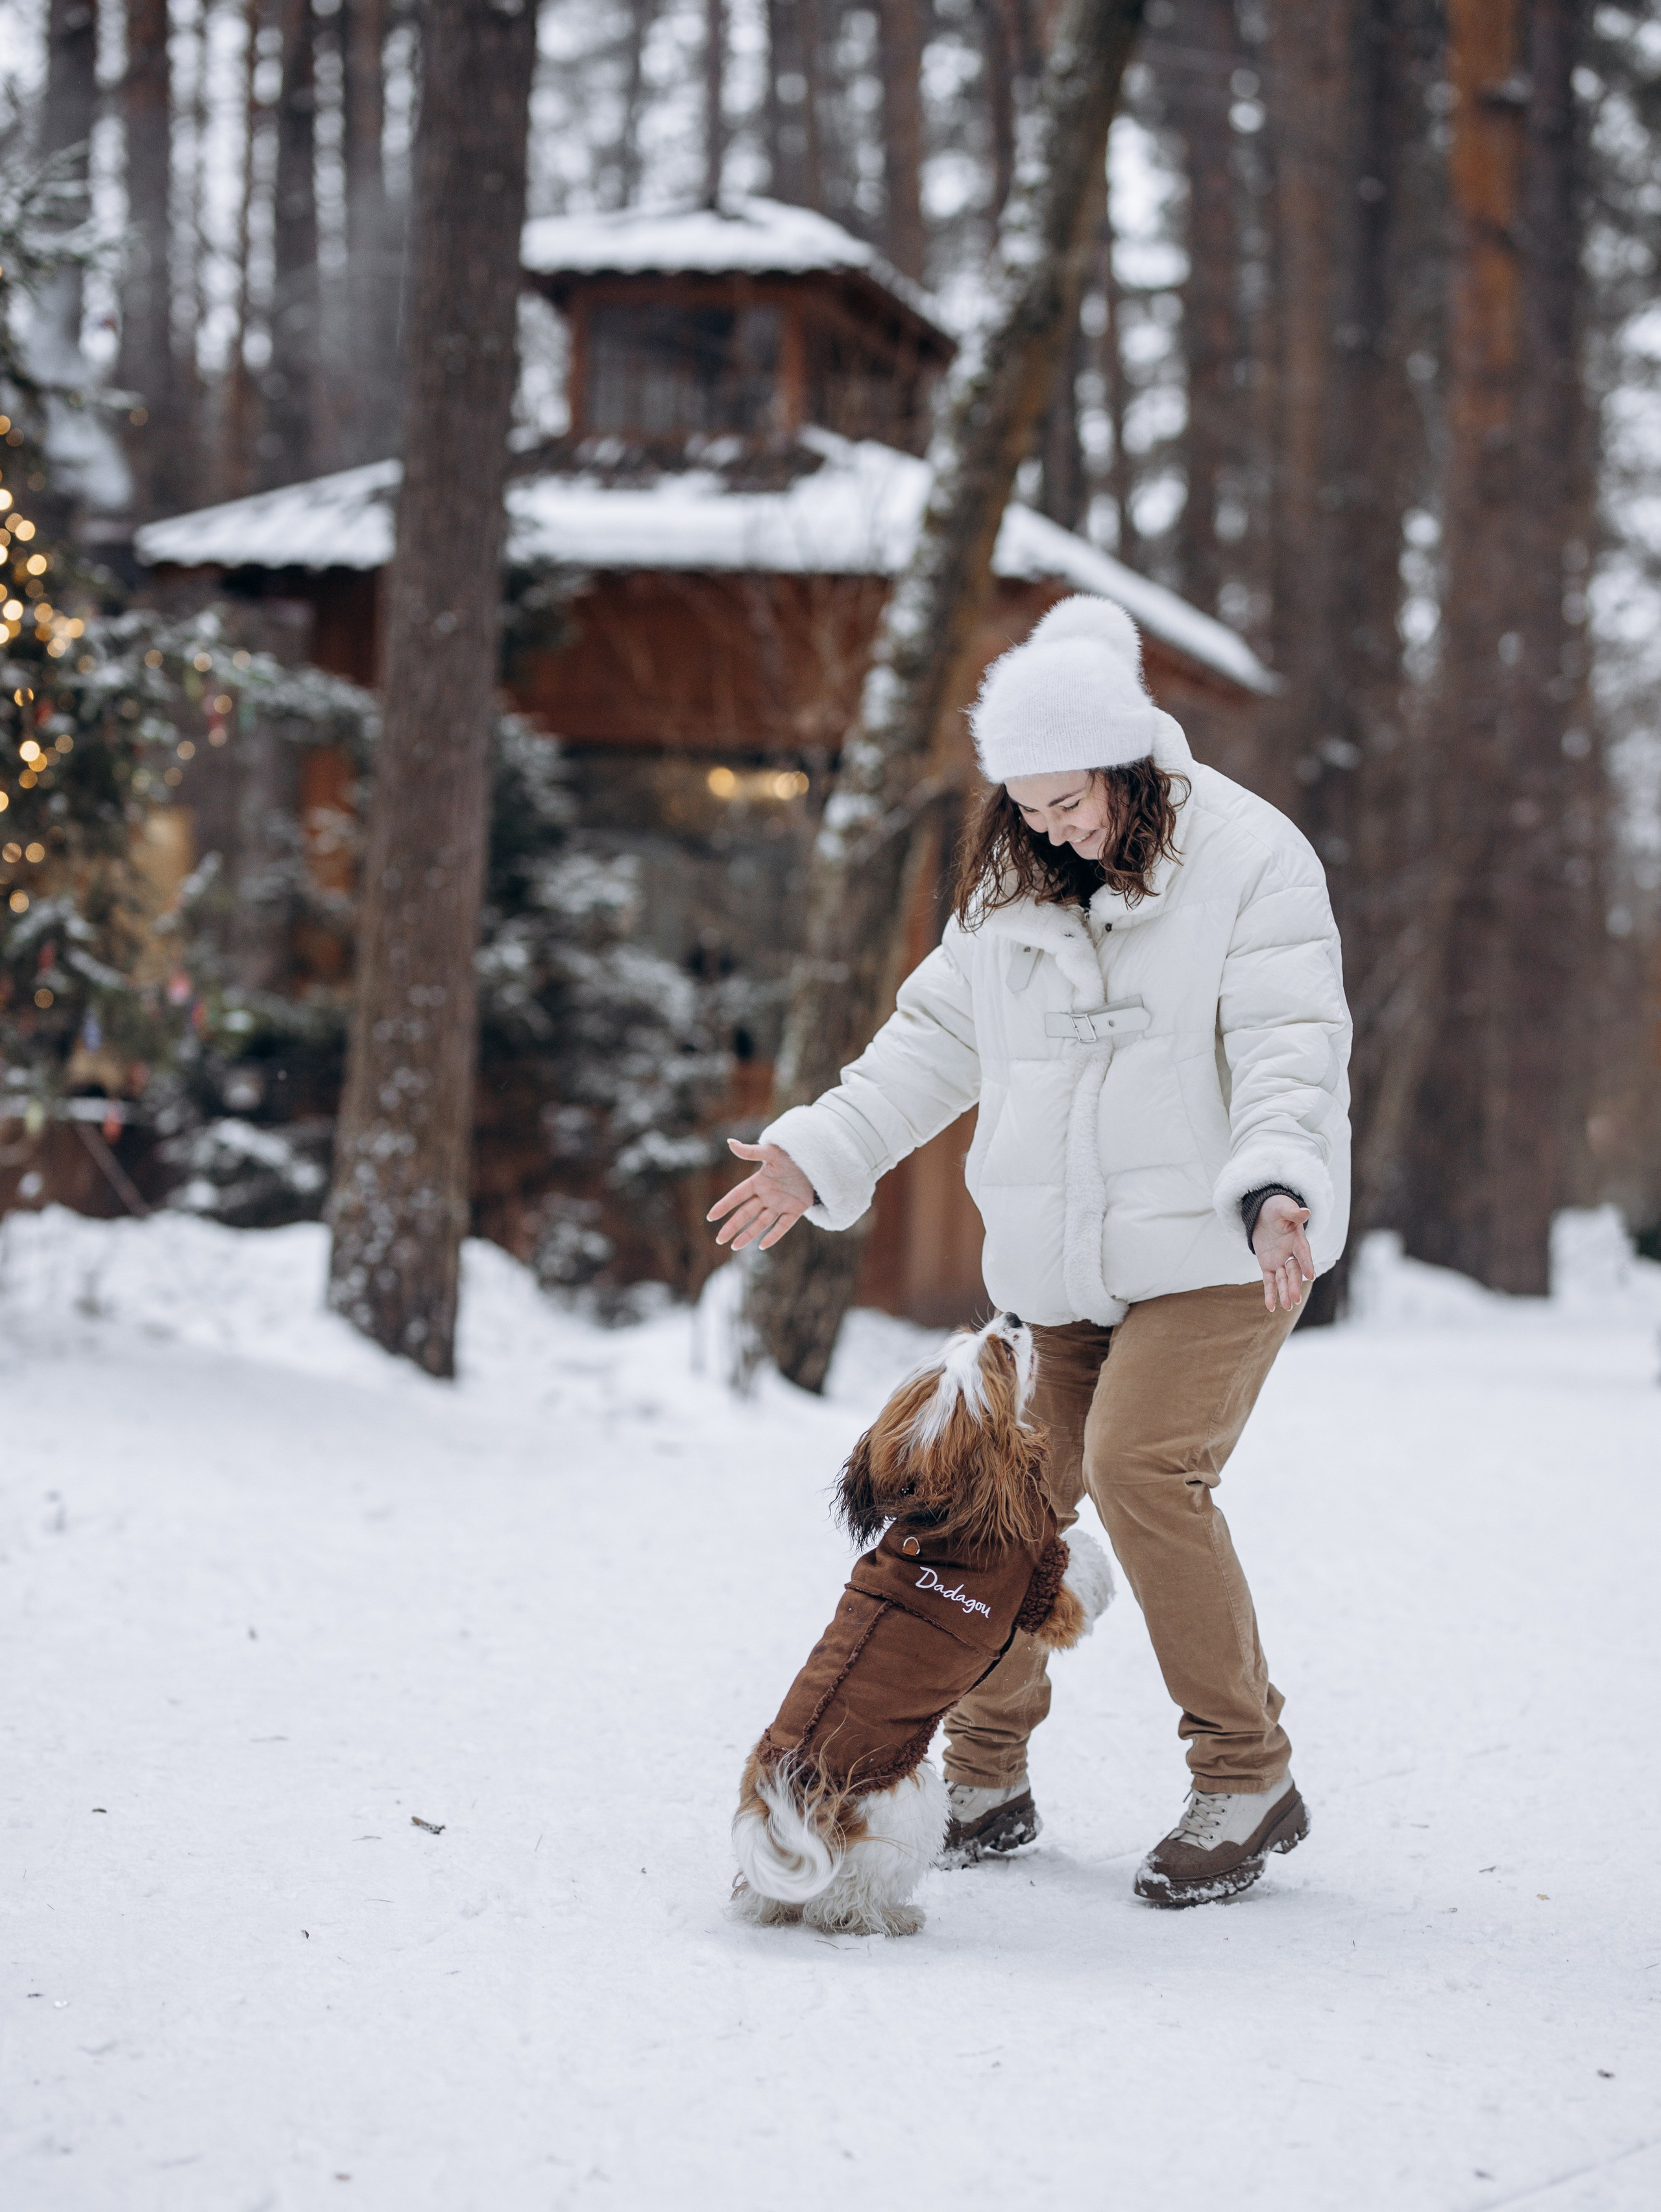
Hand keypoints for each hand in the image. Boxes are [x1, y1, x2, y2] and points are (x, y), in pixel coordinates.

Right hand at [706, 1139, 815, 1251]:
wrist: (816, 1159)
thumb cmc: (791, 1153)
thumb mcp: (771, 1152)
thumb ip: (750, 1152)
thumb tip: (729, 1142)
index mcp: (758, 1182)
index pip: (737, 1196)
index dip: (724, 1206)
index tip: (710, 1217)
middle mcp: (767, 1195)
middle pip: (746, 1213)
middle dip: (732, 1226)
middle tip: (719, 1239)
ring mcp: (780, 1204)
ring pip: (761, 1223)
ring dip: (748, 1234)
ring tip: (734, 1247)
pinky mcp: (795, 1210)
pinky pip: (783, 1226)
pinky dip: (773, 1235)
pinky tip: (762, 1246)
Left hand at [1253, 1194, 1313, 1311]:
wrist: (1264, 1213)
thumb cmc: (1277, 1209)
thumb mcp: (1283, 1207)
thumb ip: (1293, 1212)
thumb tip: (1306, 1212)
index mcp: (1297, 1240)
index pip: (1303, 1253)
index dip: (1307, 1263)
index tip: (1311, 1275)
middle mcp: (1291, 1254)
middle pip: (1294, 1271)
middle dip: (1294, 1285)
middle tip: (1295, 1299)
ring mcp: (1280, 1261)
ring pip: (1283, 1280)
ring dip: (1284, 1293)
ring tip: (1286, 1307)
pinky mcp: (1268, 1266)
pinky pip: (1269, 1281)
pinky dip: (1270, 1293)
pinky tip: (1271, 1307)